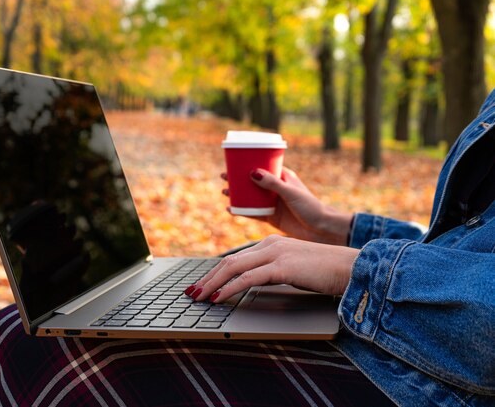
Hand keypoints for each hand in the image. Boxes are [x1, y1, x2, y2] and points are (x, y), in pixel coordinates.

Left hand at [186, 235, 358, 302]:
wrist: (352, 267)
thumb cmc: (326, 271)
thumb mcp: (294, 269)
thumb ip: (273, 272)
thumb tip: (254, 286)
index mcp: (271, 244)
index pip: (235, 259)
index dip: (214, 273)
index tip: (202, 285)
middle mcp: (269, 245)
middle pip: (228, 262)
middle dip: (207, 279)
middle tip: (191, 293)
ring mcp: (276, 253)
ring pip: (233, 268)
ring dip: (211, 284)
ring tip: (197, 297)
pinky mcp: (283, 267)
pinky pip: (248, 279)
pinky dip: (230, 289)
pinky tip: (219, 298)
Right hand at [222, 167, 352, 244]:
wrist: (322, 230)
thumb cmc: (312, 208)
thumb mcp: (290, 193)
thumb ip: (272, 183)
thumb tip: (252, 172)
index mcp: (283, 177)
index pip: (262, 166)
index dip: (247, 163)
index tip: (233, 162)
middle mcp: (276, 189)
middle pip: (253, 181)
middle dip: (238, 178)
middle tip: (224, 177)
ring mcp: (273, 203)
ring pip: (251, 197)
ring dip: (237, 194)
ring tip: (224, 192)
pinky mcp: (272, 217)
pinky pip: (253, 212)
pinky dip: (242, 210)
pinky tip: (231, 210)